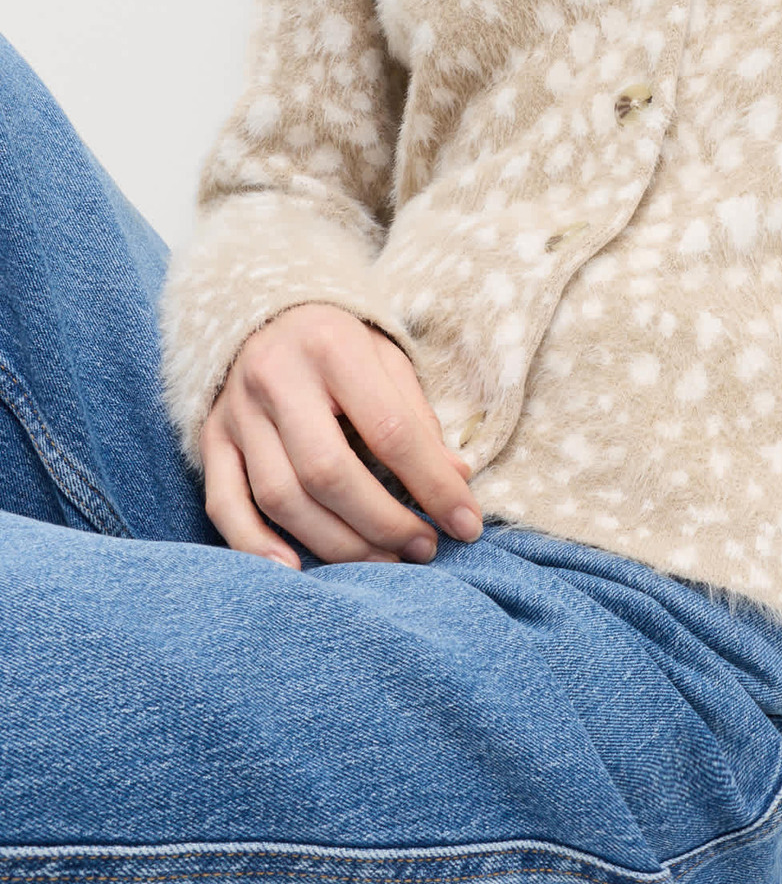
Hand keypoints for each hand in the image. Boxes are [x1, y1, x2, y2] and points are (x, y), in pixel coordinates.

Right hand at [200, 302, 482, 569]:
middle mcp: (276, 377)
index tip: (467, 525)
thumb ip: (418, 417)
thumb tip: (458, 478)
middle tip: (423, 549)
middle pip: (328, 472)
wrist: (264, 313)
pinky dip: (255, 545)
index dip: (433, 486)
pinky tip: (295, 569)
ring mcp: (237, 412)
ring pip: (280, 497)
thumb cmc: (340, 344)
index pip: (390, 430)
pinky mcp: (211, 440)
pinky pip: (224, 504)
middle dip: (383, 523)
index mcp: (333, 346)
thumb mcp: (387, 358)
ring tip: (384, 561)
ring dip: (337, 544)